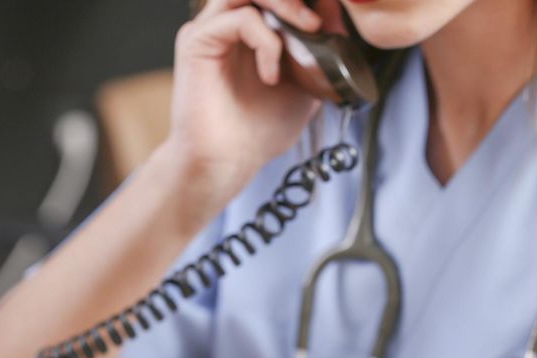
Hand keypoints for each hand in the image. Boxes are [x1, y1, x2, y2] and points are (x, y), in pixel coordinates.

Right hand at [165, 0, 329, 195]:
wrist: (228, 163)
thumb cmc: (259, 131)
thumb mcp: (305, 86)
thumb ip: (318, 53)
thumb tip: (339, 20)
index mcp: (249, 28)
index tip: (332, 13)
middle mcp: (226, 21)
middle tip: (320, 19)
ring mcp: (210, 28)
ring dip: (285, 3)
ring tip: (308, 30)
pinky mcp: (197, 42)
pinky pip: (239, 19)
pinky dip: (266, 42)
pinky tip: (272, 75)